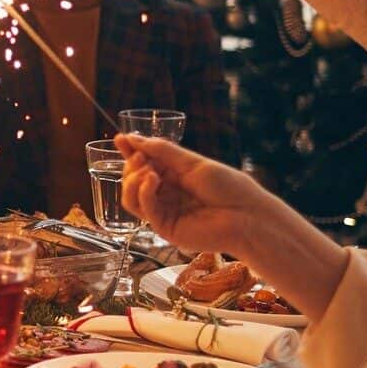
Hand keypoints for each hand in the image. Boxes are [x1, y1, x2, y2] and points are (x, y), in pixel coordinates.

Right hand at [115, 133, 280, 258]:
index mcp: (175, 178)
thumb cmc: (228, 187)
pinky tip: (153, 180)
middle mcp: (167, 195)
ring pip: (131, 198)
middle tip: (139, 156)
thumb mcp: (192, 163)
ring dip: (132, 180)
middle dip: (132, 165)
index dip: (131, 152)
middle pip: (133, 181)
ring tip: (147, 170)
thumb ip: (162, 152)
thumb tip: (134, 139)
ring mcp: (164, 213)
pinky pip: (144, 209)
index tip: (120, 139)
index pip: (145, 165)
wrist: (246, 216)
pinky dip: (143, 191)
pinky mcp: (165, 228)